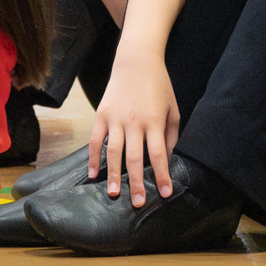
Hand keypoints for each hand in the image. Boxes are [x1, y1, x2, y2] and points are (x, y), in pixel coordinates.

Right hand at [90, 55, 180, 205]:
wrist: (137, 62)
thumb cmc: (159, 87)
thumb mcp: (173, 109)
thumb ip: (170, 135)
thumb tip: (166, 158)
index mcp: (154, 121)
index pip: (159, 154)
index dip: (162, 175)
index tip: (165, 193)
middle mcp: (134, 122)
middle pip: (135, 158)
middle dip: (137, 182)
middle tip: (138, 203)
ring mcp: (115, 118)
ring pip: (113, 152)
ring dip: (113, 175)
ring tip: (114, 194)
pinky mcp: (101, 115)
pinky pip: (95, 140)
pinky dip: (93, 158)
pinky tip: (93, 175)